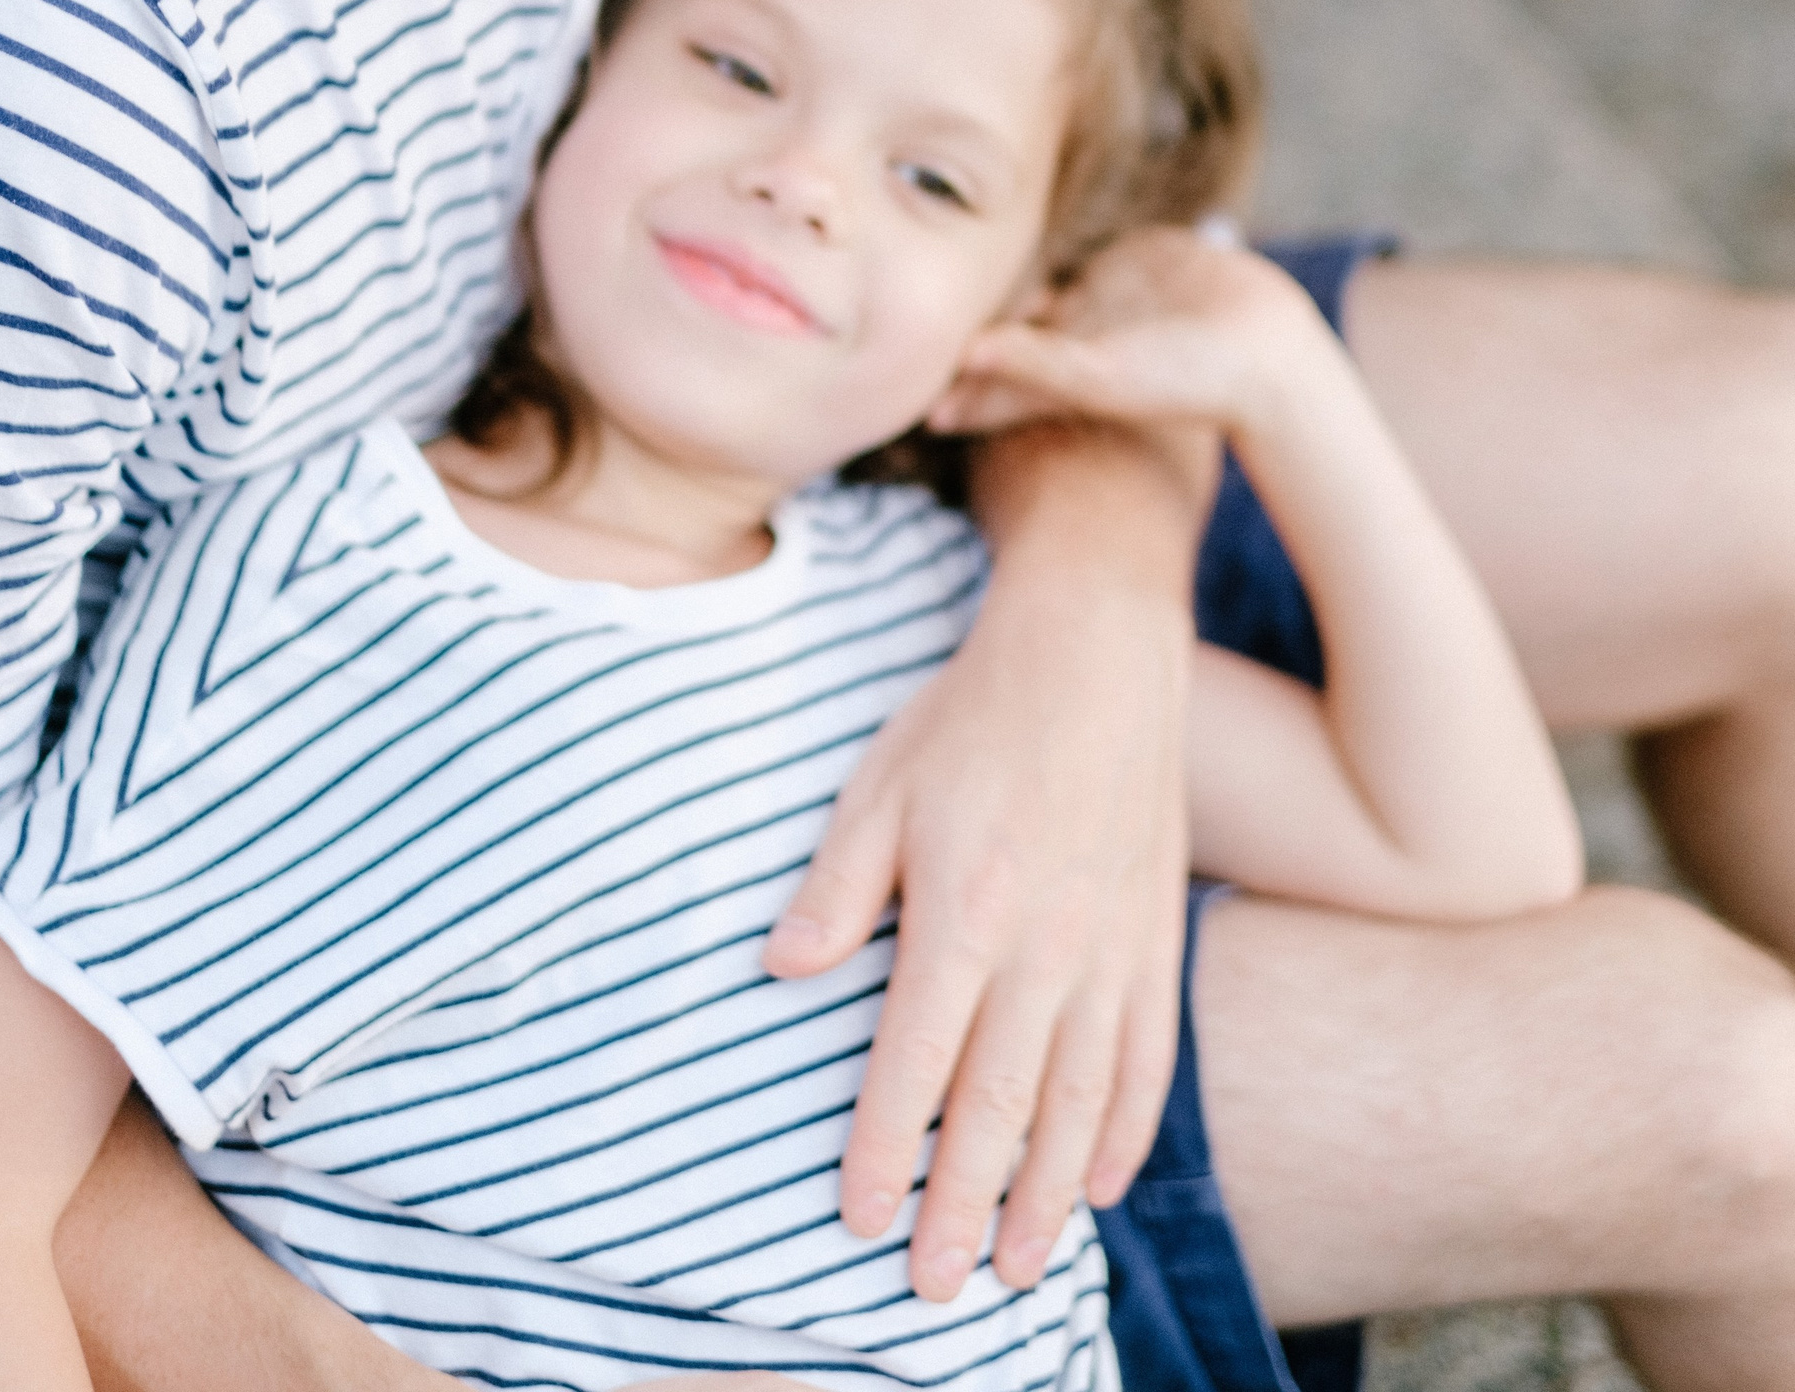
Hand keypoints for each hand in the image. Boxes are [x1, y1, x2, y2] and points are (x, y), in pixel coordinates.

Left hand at [766, 420, 1201, 1302]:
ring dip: (1048, 1195)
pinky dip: (1125, 1130)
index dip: (886, 1150)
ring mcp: (1112, 948)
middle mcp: (1045, 947)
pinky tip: (1102, 1183)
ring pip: (1080, 1101)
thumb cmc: (973, 715)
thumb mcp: (879, 784)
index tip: (858, 1222)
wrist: (1098, 651)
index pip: (915, 1063)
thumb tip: (783, 972)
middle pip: (1002, 1107)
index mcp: (964, 912)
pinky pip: (1147, 1057)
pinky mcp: (1155, 937)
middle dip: (966, 1207)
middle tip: (935, 1287)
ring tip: (1020, 1269)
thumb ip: (837, 886)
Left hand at [931, 225, 1328, 447]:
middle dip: (968, 322)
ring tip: (948, 251)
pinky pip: (1083, 251)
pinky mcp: (1134, 263)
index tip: (899, 371)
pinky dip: (1057, 239)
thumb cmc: (1185, 380)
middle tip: (907, 300)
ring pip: (1042, 286)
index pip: (988, 373)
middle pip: (1007, 329)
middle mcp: (1075, 339)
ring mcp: (1104, 298)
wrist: (1267, 350)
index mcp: (1059, 376)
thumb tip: (963, 354)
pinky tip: (1021, 214)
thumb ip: (1035, 364)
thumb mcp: (1102, 376)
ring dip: (1009, 277)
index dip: (949, 374)